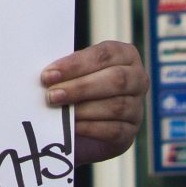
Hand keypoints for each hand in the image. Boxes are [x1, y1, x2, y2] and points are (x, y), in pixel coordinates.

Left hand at [42, 40, 145, 165]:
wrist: (84, 125)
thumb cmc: (78, 89)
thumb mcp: (75, 74)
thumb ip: (67, 71)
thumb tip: (47, 75)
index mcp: (125, 55)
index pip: (104, 55)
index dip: (76, 64)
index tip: (49, 74)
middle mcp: (138, 79)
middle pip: (116, 79)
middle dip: (80, 87)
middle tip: (52, 95)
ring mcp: (137, 107)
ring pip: (116, 106)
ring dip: (84, 109)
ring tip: (59, 112)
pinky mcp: (130, 131)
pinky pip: (115, 130)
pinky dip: (91, 128)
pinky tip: (73, 127)